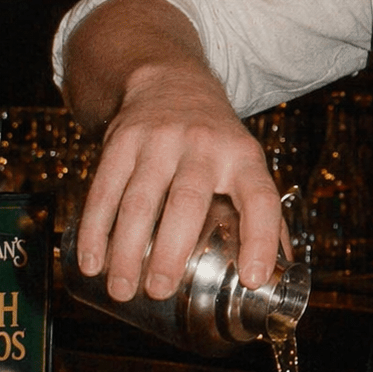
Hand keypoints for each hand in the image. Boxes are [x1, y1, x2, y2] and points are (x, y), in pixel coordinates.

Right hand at [76, 59, 283, 302]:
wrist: (171, 82)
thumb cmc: (216, 139)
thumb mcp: (246, 161)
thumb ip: (264, 211)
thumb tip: (281, 271)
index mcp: (243, 157)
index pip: (260, 198)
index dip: (261, 238)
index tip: (252, 278)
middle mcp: (203, 145)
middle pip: (188, 200)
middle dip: (172, 250)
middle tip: (160, 290)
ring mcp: (159, 140)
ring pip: (140, 200)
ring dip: (127, 249)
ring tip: (123, 289)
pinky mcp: (121, 140)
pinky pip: (104, 189)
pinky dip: (95, 229)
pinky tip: (91, 262)